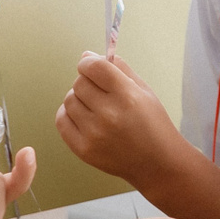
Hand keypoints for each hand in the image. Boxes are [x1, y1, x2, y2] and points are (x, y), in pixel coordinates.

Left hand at [55, 52, 185, 183]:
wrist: (157, 163)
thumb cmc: (153, 125)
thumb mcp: (144, 90)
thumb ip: (119, 68)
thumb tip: (87, 55)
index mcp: (127, 96)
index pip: (93, 67)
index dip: (88, 62)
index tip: (91, 65)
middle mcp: (109, 115)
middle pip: (79, 83)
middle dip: (87, 82)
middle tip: (99, 91)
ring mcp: (94, 134)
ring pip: (69, 100)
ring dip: (79, 99)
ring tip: (95, 107)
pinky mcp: (83, 150)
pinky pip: (62, 121)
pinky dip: (69, 114)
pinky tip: (83, 117)